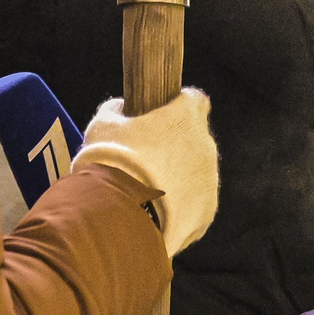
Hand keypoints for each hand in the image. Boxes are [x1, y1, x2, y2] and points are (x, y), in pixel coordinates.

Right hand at [72, 88, 216, 252]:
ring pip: (197, 173)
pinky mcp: (207, 211)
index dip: (179, 107)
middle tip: (147, 158)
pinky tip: (156, 212)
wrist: (120, 214)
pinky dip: (181, 206)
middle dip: (176, 146)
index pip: (194, 100)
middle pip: (195, 140)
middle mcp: (205, 145)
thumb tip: (119, 108)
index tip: (163, 116)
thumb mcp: (104, 126)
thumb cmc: (112, 162)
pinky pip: (196, 204)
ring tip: (148, 190)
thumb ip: (116, 110)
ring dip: (179, 177)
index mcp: (185, 117)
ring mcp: (209, 180)